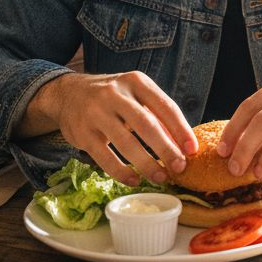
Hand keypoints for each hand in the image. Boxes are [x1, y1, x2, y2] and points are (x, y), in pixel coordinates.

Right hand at [25, 71, 197, 185]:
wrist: (68, 94)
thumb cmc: (112, 97)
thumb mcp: (134, 94)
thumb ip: (156, 114)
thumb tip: (182, 144)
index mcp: (135, 81)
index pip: (164, 106)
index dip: (181, 129)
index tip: (193, 150)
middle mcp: (115, 94)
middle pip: (146, 125)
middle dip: (166, 149)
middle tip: (180, 168)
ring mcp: (96, 113)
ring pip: (127, 143)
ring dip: (147, 164)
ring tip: (161, 178)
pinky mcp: (83, 134)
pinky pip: (105, 158)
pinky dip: (122, 172)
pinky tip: (135, 180)